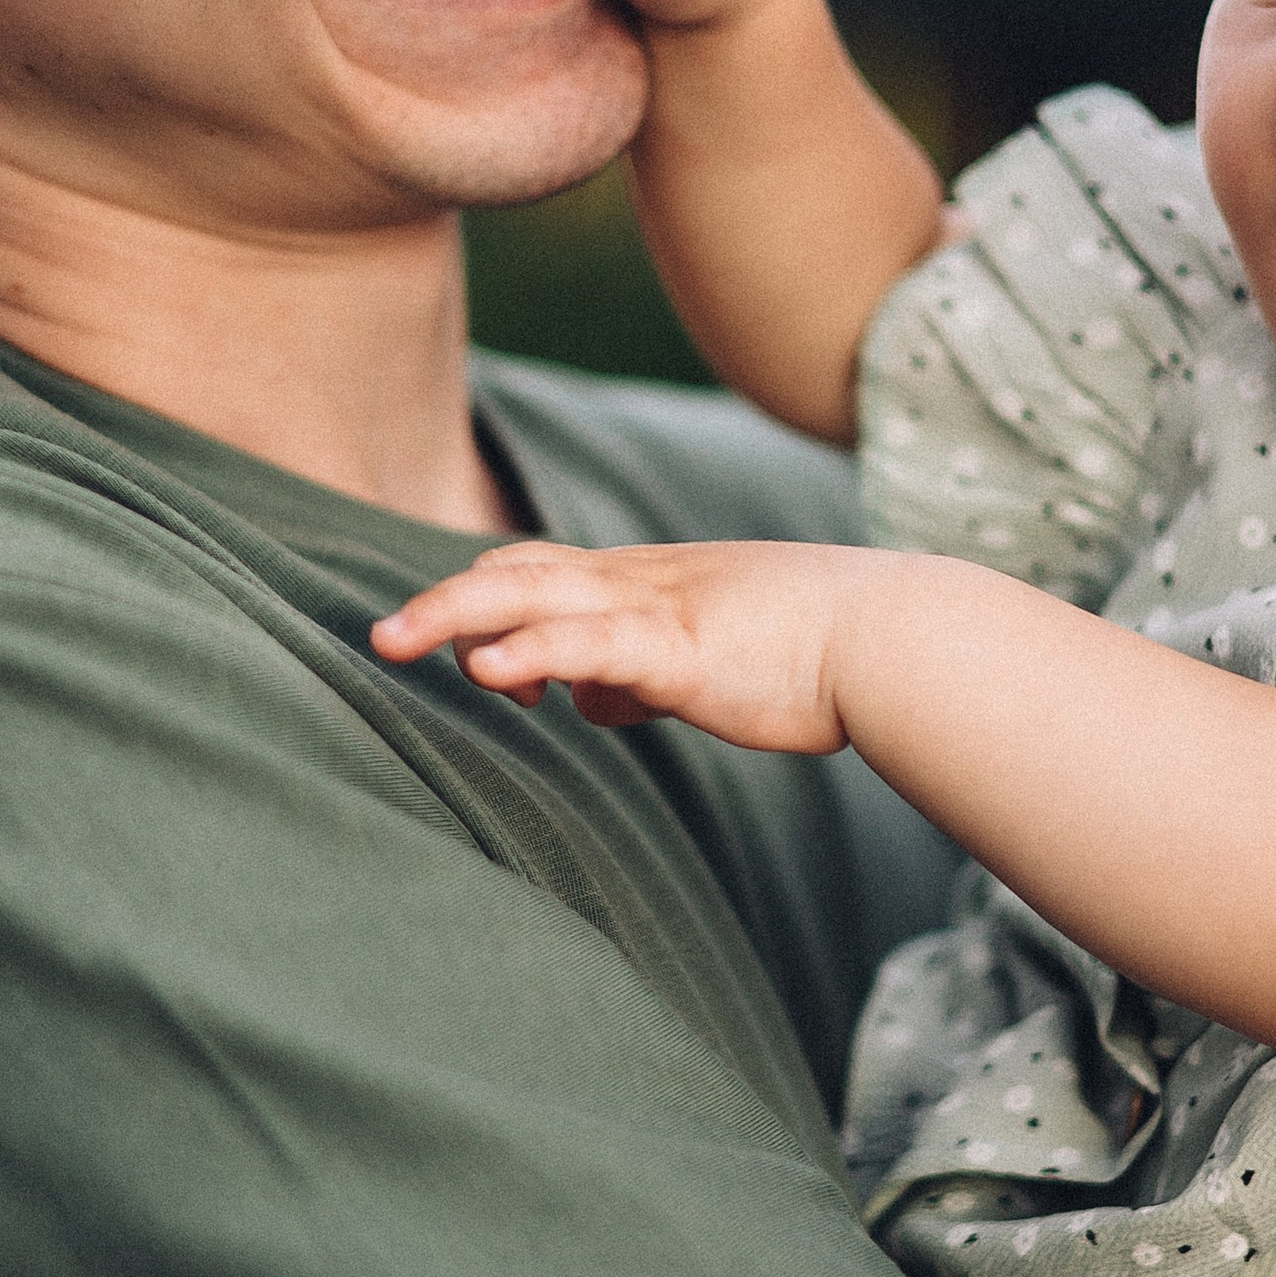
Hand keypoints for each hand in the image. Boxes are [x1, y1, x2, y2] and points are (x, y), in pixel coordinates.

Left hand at [373, 535, 874, 748]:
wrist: (891, 639)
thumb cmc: (816, 654)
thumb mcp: (712, 660)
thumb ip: (641, 677)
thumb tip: (590, 704)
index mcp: (649, 583)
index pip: (541, 572)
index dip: (487, 603)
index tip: (462, 654)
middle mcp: (641, 582)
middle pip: (516, 572)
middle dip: (443, 604)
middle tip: (383, 638)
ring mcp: (657, 610)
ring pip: (531, 597)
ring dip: (454, 617)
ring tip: (393, 641)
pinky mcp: (681, 650)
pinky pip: (589, 644)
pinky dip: (533, 653)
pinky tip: (492, 673)